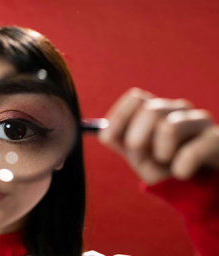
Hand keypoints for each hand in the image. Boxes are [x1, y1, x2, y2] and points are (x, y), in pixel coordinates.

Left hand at [98, 87, 218, 184]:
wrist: (195, 187)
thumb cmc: (163, 167)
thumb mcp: (138, 155)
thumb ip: (120, 141)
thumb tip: (102, 132)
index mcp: (157, 110)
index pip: (135, 98)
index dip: (119, 117)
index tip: (109, 138)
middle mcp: (178, 109)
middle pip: (150, 110)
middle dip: (136, 138)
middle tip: (139, 154)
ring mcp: (199, 121)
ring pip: (169, 127)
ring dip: (160, 153)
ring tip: (167, 163)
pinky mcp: (217, 139)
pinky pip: (191, 152)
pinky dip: (179, 168)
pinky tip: (181, 173)